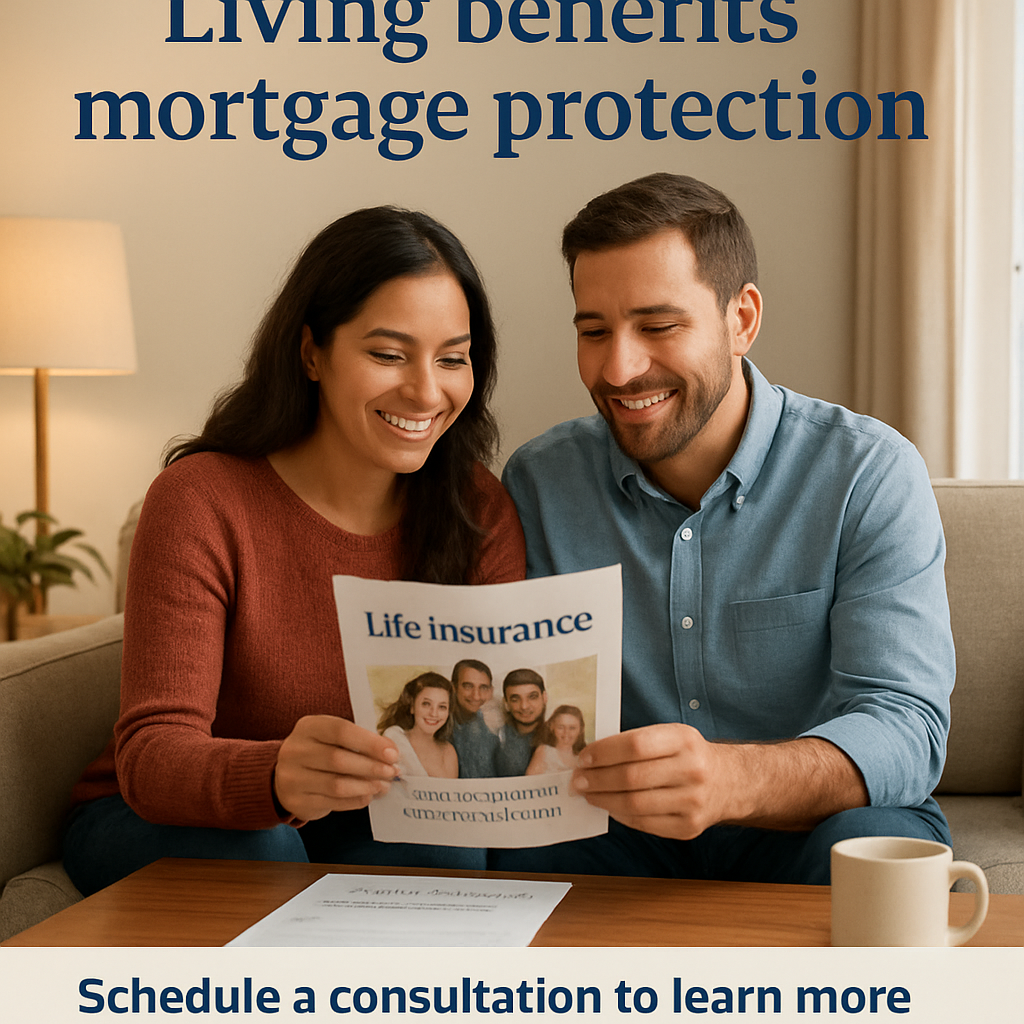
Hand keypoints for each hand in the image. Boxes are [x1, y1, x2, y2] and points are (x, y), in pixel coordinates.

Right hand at [273, 715, 399, 820]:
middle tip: (391, 771)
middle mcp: (295, 751)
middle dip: (371, 767)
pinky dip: (355, 800)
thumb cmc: (320, 751)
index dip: (369, 743)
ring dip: (366, 786)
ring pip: (337, 785)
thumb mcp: (333, 737)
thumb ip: (359, 741)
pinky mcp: (297, 802)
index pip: (341, 731)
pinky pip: (333, 803)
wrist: (286, 776)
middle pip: (339, 759)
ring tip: (383, 785)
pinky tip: (368, 795)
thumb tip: (391, 752)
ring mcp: (292, 778)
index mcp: (308, 727)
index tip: (392, 753)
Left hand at [571, 725, 868, 837]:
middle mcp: (692, 770)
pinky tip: (611, 807)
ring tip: (589, 794)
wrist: (731, 782)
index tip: (582, 758)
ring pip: (635, 803)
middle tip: (577, 781)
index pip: (634, 745)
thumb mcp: (670, 735)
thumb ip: (636, 742)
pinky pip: (644, 823)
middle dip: (597, 779)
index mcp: (683, 739)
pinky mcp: (689, 827)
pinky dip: (621, 815)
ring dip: (604, 800)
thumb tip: (590, 757)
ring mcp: (693, 802)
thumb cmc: (688, 754)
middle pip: (631, 777)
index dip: (603, 752)